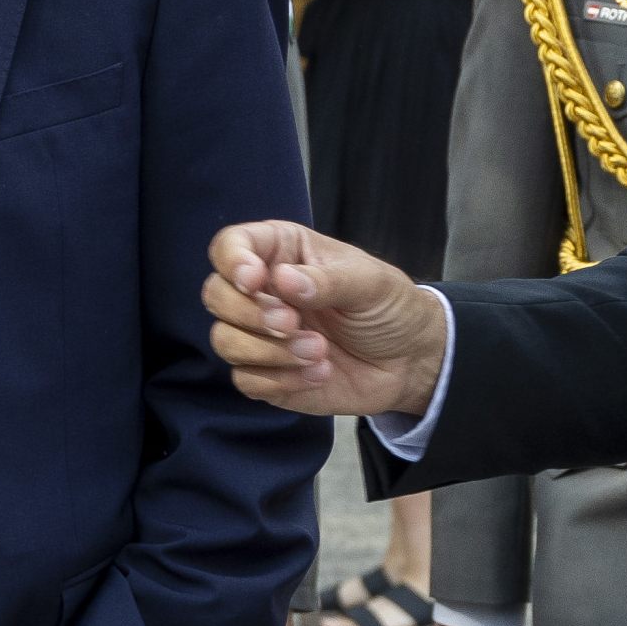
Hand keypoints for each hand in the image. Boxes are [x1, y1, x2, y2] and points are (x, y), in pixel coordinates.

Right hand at [204, 221, 447, 416]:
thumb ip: (327, 279)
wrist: (410, 361)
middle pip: (216, 294)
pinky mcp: (268, 374)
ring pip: (225, 340)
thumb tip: (282, 280)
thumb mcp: (370, 282)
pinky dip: (280, 380)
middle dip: (249, 313)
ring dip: (269, 351)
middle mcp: (264, 292)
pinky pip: (246, 380)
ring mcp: (262, 335)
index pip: (231, 245)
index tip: (255, 281)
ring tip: (318, 351)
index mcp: (283, 253)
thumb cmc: (389, 308)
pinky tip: (319, 374)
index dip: (232, 261)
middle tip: (292, 322)